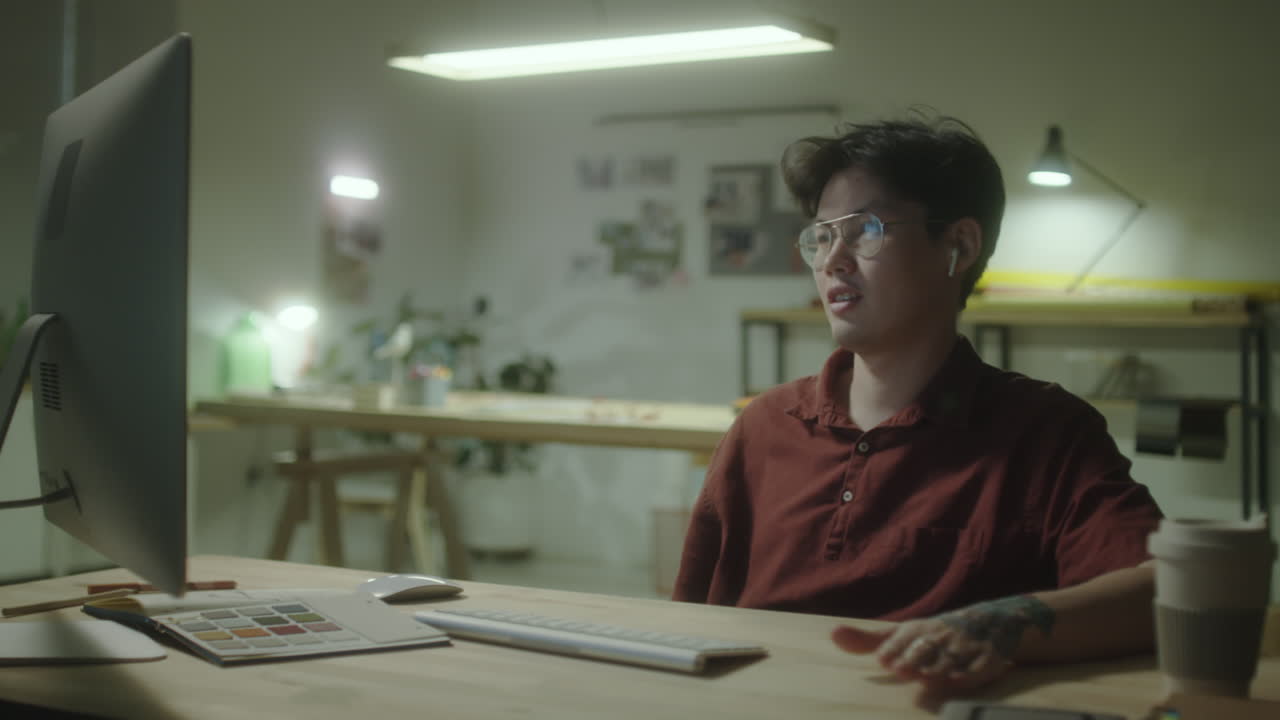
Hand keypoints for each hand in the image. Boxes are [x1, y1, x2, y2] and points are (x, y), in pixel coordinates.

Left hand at [832, 596, 1053, 693]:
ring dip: (938, 668)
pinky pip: (979, 669)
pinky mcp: (989, 659)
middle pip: (925, 650)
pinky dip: (969, 674)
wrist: (992, 623)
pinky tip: (958, 680)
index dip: (894, 650)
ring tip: (928, 676)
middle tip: (903, 668)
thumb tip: (832, 634)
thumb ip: (868, 639)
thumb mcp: (903, 633)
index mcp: (918, 629)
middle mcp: (941, 636)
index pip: (903, 639)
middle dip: (914, 659)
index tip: (886, 662)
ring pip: (949, 661)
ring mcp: (965, 647)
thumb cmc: (935, 635)